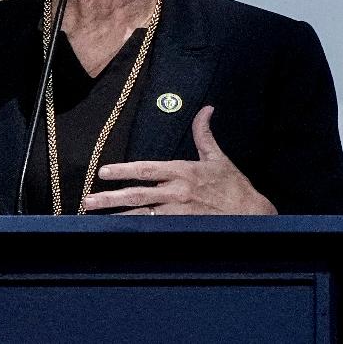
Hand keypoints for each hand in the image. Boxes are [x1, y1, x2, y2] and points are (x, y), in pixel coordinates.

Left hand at [81, 106, 277, 214]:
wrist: (254, 215)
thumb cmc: (234, 186)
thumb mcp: (218, 157)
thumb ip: (204, 134)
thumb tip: (206, 109)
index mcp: (182, 171)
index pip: (146, 169)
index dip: (123, 170)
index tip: (103, 172)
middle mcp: (176, 192)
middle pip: (137, 194)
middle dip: (110, 198)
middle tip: (88, 200)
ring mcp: (178, 212)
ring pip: (141, 214)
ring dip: (117, 216)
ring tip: (96, 218)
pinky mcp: (183, 228)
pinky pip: (155, 229)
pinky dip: (137, 230)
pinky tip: (120, 233)